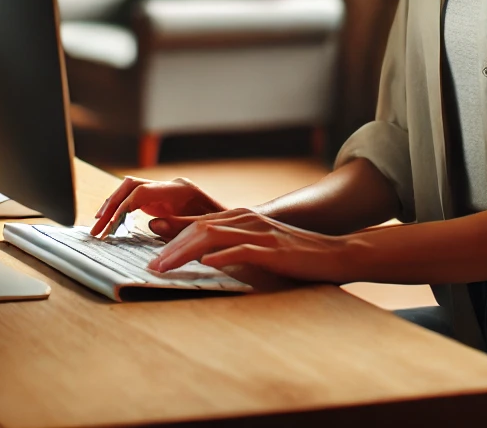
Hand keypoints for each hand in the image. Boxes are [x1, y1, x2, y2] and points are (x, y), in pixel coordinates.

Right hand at [90, 176, 223, 237]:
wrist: (240, 223)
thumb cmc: (225, 228)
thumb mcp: (205, 229)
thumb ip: (178, 226)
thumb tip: (150, 223)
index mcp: (180, 190)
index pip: (141, 191)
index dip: (121, 207)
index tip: (107, 227)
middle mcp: (171, 186)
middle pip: (131, 185)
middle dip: (110, 205)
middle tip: (96, 229)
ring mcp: (166, 191)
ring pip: (131, 190)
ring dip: (112, 206)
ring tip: (97, 227)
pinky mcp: (164, 200)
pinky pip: (137, 199)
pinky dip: (122, 209)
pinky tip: (112, 224)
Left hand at [150, 208, 359, 284]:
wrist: (335, 254)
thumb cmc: (296, 257)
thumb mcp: (261, 250)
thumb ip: (235, 251)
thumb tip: (205, 261)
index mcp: (242, 219)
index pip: (199, 224)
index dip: (173, 234)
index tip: (151, 248)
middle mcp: (247, 220)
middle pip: (200, 228)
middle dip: (171, 245)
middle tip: (151, 265)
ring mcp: (261, 232)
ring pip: (213, 236)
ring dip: (185, 252)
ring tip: (165, 267)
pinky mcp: (274, 249)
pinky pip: (243, 250)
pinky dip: (222, 256)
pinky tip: (206, 263)